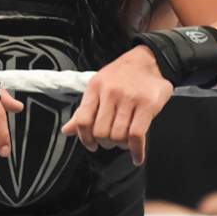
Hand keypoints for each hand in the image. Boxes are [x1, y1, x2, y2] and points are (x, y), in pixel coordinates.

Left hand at [60, 45, 173, 164]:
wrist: (149, 59)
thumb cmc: (122, 75)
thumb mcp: (99, 87)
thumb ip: (84, 111)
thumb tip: (67, 131)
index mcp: (95, 87)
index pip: (83, 120)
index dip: (85, 138)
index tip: (92, 145)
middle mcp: (110, 92)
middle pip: (101, 132)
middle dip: (105, 143)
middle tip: (111, 142)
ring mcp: (129, 98)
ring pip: (118, 135)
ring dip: (121, 146)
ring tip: (124, 143)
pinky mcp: (147, 104)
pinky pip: (137, 135)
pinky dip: (136, 150)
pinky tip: (137, 156)